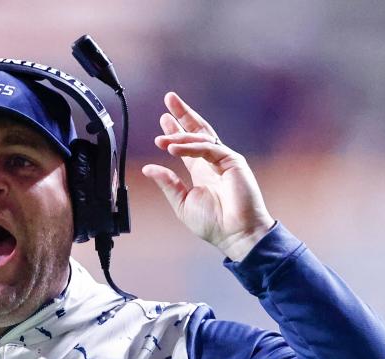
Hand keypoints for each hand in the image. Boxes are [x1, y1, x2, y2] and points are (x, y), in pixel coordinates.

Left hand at [142, 92, 274, 261]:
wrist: (235, 234)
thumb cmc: (213, 223)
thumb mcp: (181, 202)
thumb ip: (167, 183)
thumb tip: (148, 169)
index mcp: (201, 171)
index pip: (187, 145)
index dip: (175, 130)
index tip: (163, 117)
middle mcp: (212, 162)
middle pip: (198, 130)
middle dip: (183, 114)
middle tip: (169, 99)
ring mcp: (224, 159)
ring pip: (200, 138)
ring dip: (179, 135)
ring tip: (161, 138)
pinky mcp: (233, 161)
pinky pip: (208, 148)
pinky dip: (190, 146)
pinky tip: (173, 148)